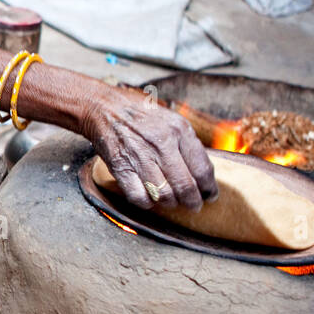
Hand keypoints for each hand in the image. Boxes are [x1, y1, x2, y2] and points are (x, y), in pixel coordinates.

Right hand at [84, 86, 217, 210]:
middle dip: (193, 202)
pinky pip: (139, 197)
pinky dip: (147, 203)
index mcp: (179, 130)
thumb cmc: (140, 115)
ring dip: (170, 203)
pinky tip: (150, 199)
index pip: (202, 169)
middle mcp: (161, 143)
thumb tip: (202, 173)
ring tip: (172, 201)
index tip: (209, 195)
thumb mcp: (171, 120)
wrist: (104, 108)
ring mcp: (140, 156)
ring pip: (163, 195)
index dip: (209, 188)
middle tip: (193, 205)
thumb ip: (187, 143)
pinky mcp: (120, 167)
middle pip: (185, 186)